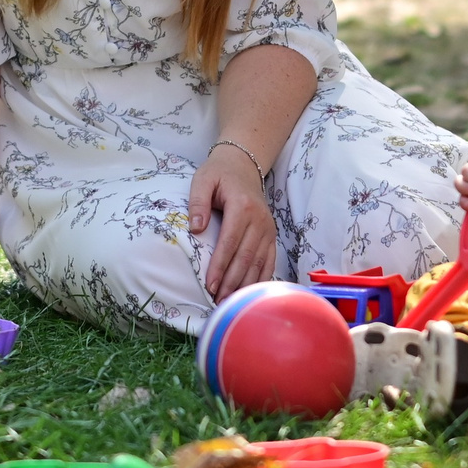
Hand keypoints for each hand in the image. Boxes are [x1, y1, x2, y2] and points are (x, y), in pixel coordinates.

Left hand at [188, 143, 278, 300]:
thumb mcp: (203, 179)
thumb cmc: (219, 174)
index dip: (220, 265)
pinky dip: (261, 278)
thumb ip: (198, 202)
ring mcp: (268, 228)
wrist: (243, 166)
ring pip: (259, 262)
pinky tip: (251, 293)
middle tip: (217, 300)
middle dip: (231, 281)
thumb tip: (196, 228)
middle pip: (246, 256)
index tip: (209, 284)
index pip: (231, 241)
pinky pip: (269, 260)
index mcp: (243, 206)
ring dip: (245, 284)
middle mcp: (260, 219)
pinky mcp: (272, 235)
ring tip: (230, 301)